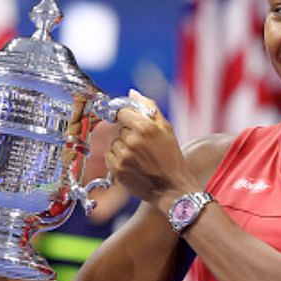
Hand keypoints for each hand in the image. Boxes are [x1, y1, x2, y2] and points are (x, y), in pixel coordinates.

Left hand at [104, 90, 197, 208]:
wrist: (172, 187)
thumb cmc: (171, 157)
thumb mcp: (166, 128)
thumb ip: (148, 107)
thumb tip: (131, 93)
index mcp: (145, 127)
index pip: (121, 112)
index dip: (125, 117)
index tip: (130, 122)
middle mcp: (132, 140)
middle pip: (119, 129)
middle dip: (128, 134)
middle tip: (143, 146)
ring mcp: (123, 156)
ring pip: (114, 142)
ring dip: (123, 147)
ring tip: (139, 156)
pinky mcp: (117, 169)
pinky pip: (109, 156)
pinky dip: (117, 158)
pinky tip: (132, 164)